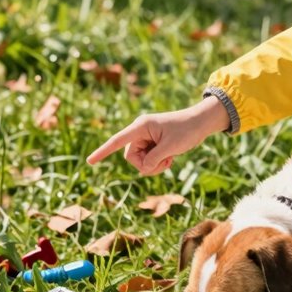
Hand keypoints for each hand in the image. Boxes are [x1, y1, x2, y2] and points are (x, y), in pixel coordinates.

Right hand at [86, 96, 229, 174]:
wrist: (201, 122)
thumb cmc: (187, 130)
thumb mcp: (170, 148)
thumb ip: (153, 159)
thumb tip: (142, 168)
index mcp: (141, 126)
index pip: (117, 141)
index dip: (103, 152)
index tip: (90, 161)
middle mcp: (140, 131)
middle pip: (131, 157)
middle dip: (146, 165)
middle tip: (165, 163)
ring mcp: (146, 137)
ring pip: (139, 160)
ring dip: (153, 165)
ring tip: (169, 160)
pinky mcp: (152, 143)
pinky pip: (147, 159)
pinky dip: (157, 163)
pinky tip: (169, 158)